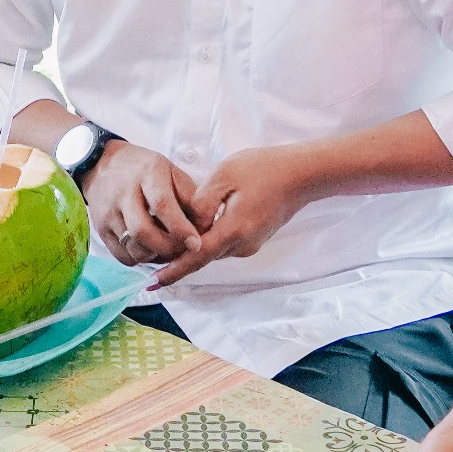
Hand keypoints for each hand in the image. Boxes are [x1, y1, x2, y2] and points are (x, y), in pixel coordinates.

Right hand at [81, 140, 203, 269]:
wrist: (100, 164)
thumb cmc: (143, 169)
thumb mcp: (170, 171)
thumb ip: (189, 195)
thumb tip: (205, 226)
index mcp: (147, 174)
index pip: (162, 205)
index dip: (180, 228)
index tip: (195, 243)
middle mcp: (123, 193)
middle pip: (143, 232)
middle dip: (168, 248)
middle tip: (182, 250)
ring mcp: (108, 212)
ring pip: (133, 248)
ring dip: (154, 256)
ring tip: (166, 249)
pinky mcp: (100, 229)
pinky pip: (122, 256)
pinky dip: (140, 259)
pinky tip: (149, 250)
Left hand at [153, 144, 315, 287]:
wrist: (301, 174)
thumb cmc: (263, 169)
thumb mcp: (225, 176)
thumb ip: (201, 203)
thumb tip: (187, 225)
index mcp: (233, 230)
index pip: (196, 257)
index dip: (174, 270)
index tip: (152, 282)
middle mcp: (242, 245)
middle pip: (203, 255)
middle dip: (179, 254)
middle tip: (151, 249)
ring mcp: (250, 244)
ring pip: (214, 248)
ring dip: (195, 244)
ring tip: (173, 231)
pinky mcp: (254, 239)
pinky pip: (225, 242)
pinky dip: (210, 237)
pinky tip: (202, 222)